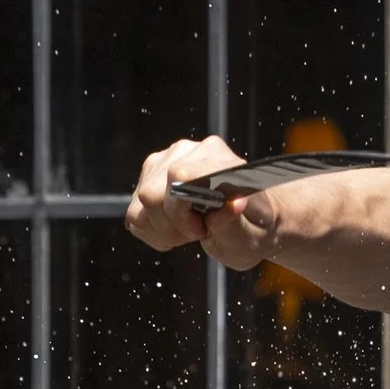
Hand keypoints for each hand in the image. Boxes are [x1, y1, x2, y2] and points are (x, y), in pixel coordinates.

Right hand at [126, 137, 272, 272]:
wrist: (253, 219)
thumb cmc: (253, 228)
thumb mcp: (251, 237)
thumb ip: (236, 221)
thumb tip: (233, 203)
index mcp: (219, 159)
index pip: (179, 176)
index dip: (180, 212)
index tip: (199, 229)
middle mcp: (189, 151)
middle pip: (151, 193)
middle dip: (170, 224)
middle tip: (197, 232)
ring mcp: (166, 160)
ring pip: (140, 203)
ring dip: (161, 228)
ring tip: (188, 229)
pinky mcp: (151, 174)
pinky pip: (135, 210)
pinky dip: (152, 228)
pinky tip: (175, 228)